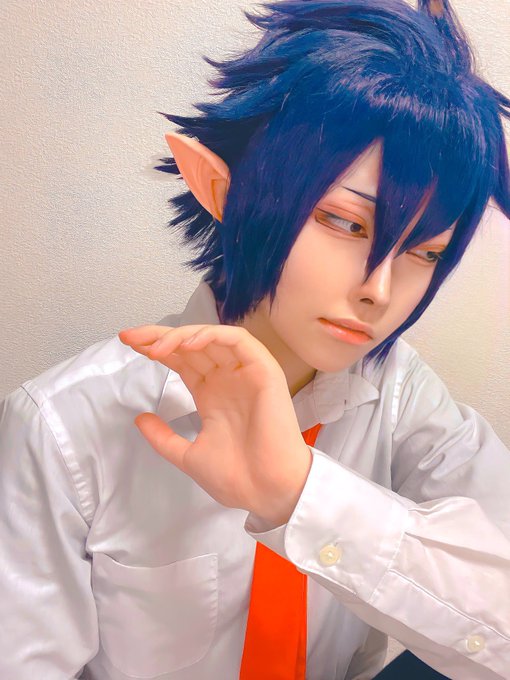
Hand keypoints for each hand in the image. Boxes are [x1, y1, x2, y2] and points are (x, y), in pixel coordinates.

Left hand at [118, 323, 312, 525]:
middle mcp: (227, 379)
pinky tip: (188, 343)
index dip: (156, 348)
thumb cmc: (235, 477)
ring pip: (212, 338)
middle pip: (191, 345)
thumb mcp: (187, 455)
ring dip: (182, 336)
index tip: (128, 344)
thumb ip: (163, 437)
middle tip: (130, 337)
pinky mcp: (263, 370)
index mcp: (211, 394)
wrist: (266, 491)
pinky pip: (238, 341)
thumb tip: (140, 418)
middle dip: (159, 337)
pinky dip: (213, 336)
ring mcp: (245, 373)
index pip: (182, 360)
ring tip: (155, 346)